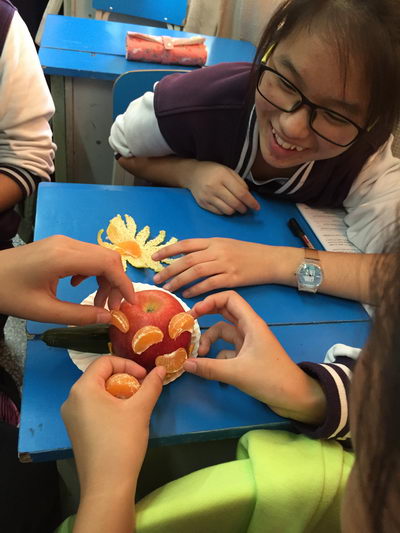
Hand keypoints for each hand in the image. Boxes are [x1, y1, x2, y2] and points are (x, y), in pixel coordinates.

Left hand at [0, 235, 134, 324]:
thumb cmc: (8, 294)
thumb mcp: (44, 311)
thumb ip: (79, 316)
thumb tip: (108, 319)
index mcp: (63, 257)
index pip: (108, 264)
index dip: (124, 283)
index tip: (131, 304)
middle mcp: (67, 244)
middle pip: (108, 257)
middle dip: (116, 283)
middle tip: (112, 308)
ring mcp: (62, 242)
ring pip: (99, 256)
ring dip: (105, 278)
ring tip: (97, 302)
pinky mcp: (58, 245)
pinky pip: (86, 255)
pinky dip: (92, 272)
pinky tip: (79, 286)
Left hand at [61, 356, 165, 495]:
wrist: (107, 486)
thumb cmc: (122, 442)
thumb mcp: (140, 410)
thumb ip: (151, 386)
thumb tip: (160, 369)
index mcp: (82, 389)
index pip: (105, 362)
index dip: (128, 364)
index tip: (144, 378)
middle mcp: (71, 399)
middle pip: (100, 376)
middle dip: (124, 378)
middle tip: (142, 391)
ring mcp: (71, 416)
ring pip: (97, 392)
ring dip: (118, 392)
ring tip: (135, 405)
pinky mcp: (76, 430)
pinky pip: (92, 407)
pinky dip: (109, 405)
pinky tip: (124, 419)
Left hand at [153, 238, 270, 296]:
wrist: (270, 259)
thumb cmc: (247, 253)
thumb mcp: (226, 245)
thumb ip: (207, 250)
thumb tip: (185, 256)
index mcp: (214, 241)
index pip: (186, 244)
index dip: (168, 250)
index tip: (154, 257)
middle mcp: (217, 251)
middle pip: (187, 260)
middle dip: (169, 269)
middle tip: (156, 279)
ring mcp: (225, 264)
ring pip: (196, 272)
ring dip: (179, 281)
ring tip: (168, 288)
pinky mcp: (233, 278)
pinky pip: (210, 284)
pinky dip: (196, 289)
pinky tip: (187, 294)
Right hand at [184, 161, 259, 214]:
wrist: (193, 174)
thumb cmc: (214, 171)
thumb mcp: (228, 171)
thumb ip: (239, 183)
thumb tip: (248, 197)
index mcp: (222, 176)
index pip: (241, 193)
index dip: (251, 202)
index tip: (257, 207)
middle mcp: (214, 187)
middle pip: (235, 203)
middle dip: (243, 208)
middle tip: (246, 208)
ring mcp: (207, 196)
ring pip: (227, 210)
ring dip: (235, 210)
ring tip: (236, 206)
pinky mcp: (203, 203)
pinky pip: (219, 213)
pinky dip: (225, 211)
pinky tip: (226, 206)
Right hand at [184, 291, 325, 424]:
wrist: (295, 398)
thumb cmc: (271, 379)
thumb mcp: (237, 373)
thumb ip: (209, 367)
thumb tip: (185, 364)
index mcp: (251, 324)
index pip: (230, 298)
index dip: (211, 300)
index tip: (194, 313)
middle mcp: (249, 329)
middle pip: (225, 313)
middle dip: (206, 316)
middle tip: (188, 324)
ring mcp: (248, 343)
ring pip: (224, 333)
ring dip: (210, 340)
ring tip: (201, 355)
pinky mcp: (247, 357)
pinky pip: (227, 350)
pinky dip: (217, 356)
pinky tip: (210, 368)